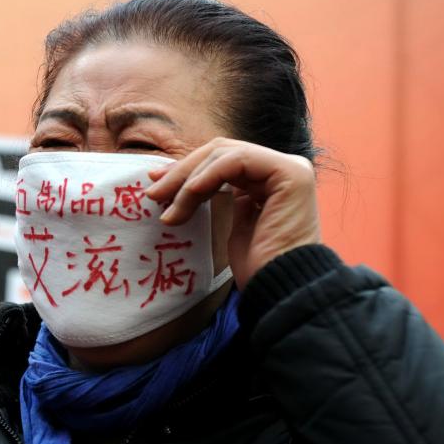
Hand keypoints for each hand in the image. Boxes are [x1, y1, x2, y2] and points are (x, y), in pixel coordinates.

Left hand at [145, 137, 320, 289]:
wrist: (282, 289)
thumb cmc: (259, 269)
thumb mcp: (236, 227)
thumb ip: (221, 199)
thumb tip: (183, 185)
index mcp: (271, 180)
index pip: (222, 162)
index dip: (187, 171)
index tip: (157, 188)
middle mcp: (282, 169)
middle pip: (221, 154)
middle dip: (183, 171)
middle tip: (154, 192)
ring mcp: (290, 168)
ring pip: (225, 155)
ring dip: (189, 179)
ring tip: (168, 205)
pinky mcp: (290, 173)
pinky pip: (237, 161)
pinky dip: (208, 174)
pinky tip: (190, 193)